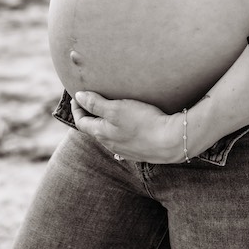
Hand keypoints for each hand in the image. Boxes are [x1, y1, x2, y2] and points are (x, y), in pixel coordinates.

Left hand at [70, 91, 185, 163]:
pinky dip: (118, 130)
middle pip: (94, 129)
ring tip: (109, 110)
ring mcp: (124, 150)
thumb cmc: (143, 122)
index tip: (76, 96)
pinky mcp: (138, 151)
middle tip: (90, 101)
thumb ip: (96, 103)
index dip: (77, 108)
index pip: (81, 122)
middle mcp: (110, 144)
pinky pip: (122, 140)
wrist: (171, 141)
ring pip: (108, 135)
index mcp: (101, 133)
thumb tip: (78, 96)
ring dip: (105, 123)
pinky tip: (126, 126)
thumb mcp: (116, 109)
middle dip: (90, 115)